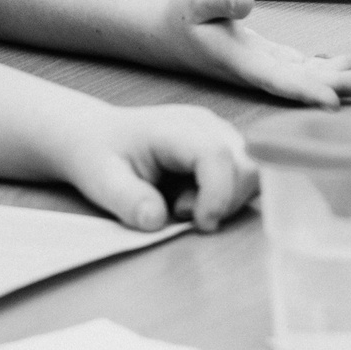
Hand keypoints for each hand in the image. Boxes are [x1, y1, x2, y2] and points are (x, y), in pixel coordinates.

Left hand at [59, 103, 255, 231]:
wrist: (97, 136)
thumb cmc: (100, 156)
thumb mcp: (100, 180)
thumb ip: (127, 200)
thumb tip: (155, 220)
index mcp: (174, 128)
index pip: (217, 155)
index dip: (218, 194)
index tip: (200, 224)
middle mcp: (206, 125)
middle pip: (248, 164)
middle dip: (226, 201)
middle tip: (181, 211)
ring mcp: (219, 133)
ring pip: (254, 171)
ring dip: (228, 199)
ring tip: (184, 203)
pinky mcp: (224, 147)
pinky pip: (247, 176)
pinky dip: (229, 196)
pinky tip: (195, 198)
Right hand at [159, 0, 350, 106]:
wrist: (169, 37)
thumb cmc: (181, 18)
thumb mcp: (196, 1)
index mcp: (241, 64)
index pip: (277, 82)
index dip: (305, 93)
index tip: (332, 103)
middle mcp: (261, 75)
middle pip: (308, 86)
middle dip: (344, 85)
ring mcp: (272, 71)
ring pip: (317, 78)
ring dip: (349, 72)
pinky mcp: (278, 65)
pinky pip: (315, 69)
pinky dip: (340, 65)